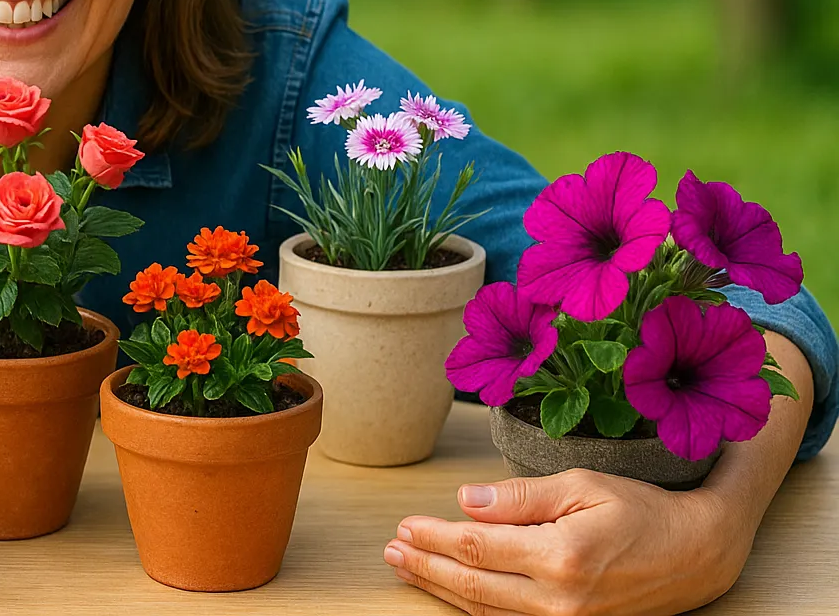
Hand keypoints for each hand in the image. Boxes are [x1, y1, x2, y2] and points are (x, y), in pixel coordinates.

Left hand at [383, 469, 750, 615]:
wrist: (696, 554)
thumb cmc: (640, 511)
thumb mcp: (581, 485)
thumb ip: (520, 496)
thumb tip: (466, 501)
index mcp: (561, 556)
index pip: (477, 547)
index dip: (434, 537)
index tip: (405, 525)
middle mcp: (561, 599)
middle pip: (473, 584)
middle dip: (426, 566)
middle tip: (392, 550)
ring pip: (486, 611)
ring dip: (441, 589)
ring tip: (407, 569)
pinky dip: (474, 609)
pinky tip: (450, 593)